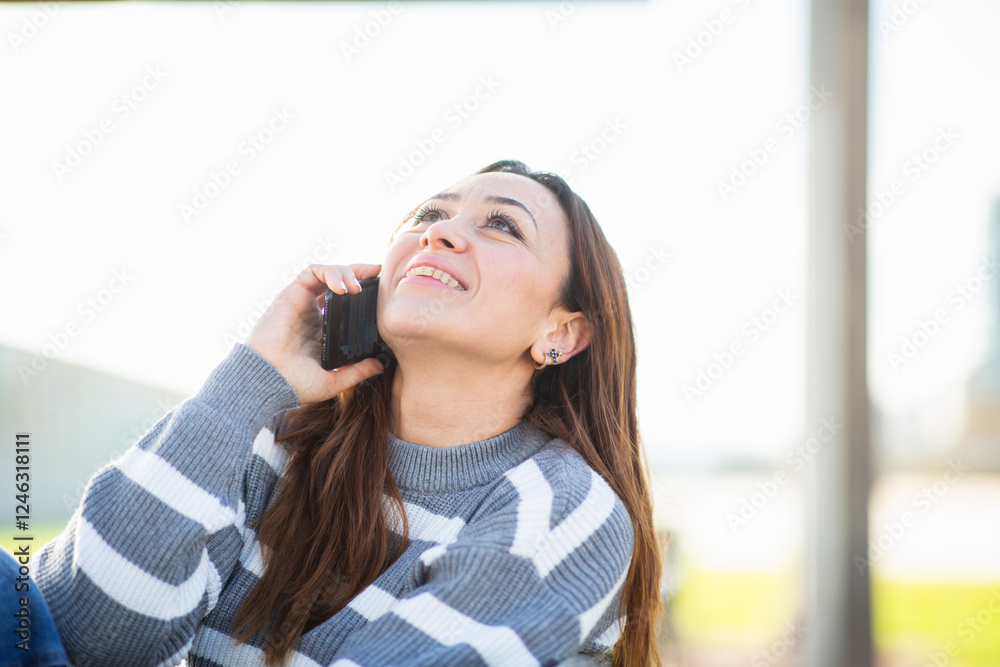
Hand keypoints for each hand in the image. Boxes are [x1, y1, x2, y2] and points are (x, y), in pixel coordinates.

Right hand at [246, 263, 384, 403]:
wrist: (268, 381)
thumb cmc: (295, 384)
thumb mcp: (333, 380)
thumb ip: (357, 372)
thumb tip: (380, 365)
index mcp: (322, 332)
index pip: (346, 305)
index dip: (364, 296)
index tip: (383, 293)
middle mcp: (313, 314)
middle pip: (339, 284)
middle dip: (360, 275)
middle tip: (379, 275)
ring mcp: (302, 303)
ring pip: (328, 274)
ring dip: (347, 272)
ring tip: (359, 286)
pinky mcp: (291, 294)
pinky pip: (313, 272)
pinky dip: (330, 272)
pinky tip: (343, 287)